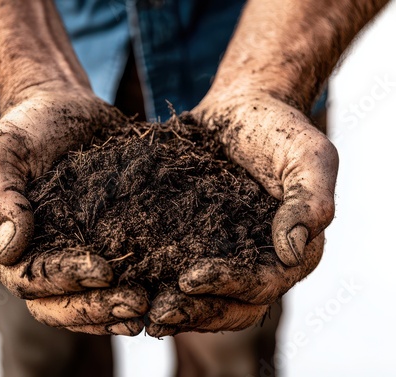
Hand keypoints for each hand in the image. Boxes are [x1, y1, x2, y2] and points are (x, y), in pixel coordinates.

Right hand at [0, 84, 147, 334]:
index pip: (33, 280)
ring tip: (154, 306)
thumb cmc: (28, 129)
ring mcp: (76, 254)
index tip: (103, 271)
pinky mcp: (108, 241)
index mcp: (13, 247)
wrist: (64, 108)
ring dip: (119, 309)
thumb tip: (7, 249)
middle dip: (98, 308)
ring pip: (91, 299)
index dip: (65, 281)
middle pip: (63, 304)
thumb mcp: (3, 153)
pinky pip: (120, 275)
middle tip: (138, 303)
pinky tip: (165, 291)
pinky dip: (140, 287)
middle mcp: (44, 259)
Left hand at [147, 90, 337, 335]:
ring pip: (200, 296)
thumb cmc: (278, 129)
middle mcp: (256, 261)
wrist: (240, 108)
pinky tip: (125, 284)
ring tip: (136, 310)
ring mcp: (222, 253)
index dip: (228, 287)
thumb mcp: (306, 156)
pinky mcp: (193, 239)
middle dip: (195, 311)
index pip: (261, 284)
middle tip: (157, 313)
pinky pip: (174, 267)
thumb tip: (293, 252)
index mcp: (289, 251)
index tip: (189, 280)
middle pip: (229, 304)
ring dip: (172, 307)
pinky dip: (154, 281)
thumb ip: (310, 200)